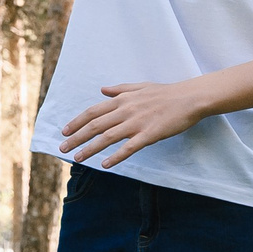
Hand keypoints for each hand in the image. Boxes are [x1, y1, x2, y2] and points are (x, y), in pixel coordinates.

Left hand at [59, 80, 212, 167]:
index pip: (93, 111)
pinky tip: (105, 165)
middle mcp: (126, 110)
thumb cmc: (166, 93)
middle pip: (95, 125)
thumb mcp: (140, 86)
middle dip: (77, 137)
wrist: (190, 98)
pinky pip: (129, 147)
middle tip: (63, 148)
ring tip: (78, 158)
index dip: (77, 122)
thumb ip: (119, 89)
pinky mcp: (150, 134)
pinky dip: (116, 156)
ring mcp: (137, 123)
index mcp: (122, 99)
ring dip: (90, 148)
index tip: (65, 131)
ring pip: (108, 137)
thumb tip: (102, 90)